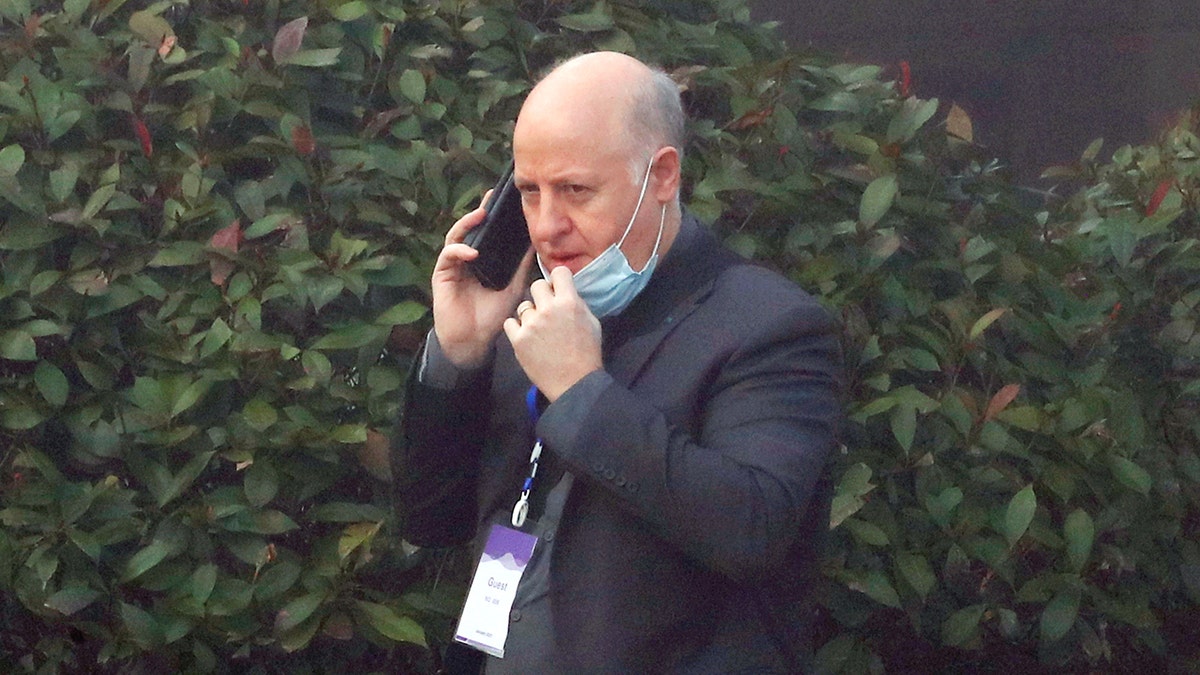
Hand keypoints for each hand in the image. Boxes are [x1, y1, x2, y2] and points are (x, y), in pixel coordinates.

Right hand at [432, 197, 533, 367]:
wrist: (474, 339)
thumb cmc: (492, 315)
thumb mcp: (514, 287)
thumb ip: (522, 266)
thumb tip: (537, 244)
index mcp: (484, 259)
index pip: (488, 232)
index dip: (495, 216)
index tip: (505, 200)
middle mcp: (467, 258)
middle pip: (471, 229)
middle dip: (479, 211)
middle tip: (490, 197)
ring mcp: (453, 265)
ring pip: (456, 236)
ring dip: (467, 224)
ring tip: (480, 216)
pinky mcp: (442, 274)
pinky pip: (448, 255)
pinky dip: (460, 250)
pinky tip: (472, 252)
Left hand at [503, 267, 602, 400]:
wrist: (575, 383)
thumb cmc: (587, 354)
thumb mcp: (592, 322)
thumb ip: (577, 303)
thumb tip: (565, 292)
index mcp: (569, 302)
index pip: (559, 272)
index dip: (558, 279)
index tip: (558, 287)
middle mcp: (548, 309)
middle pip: (536, 285)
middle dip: (542, 295)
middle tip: (547, 308)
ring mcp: (531, 324)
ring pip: (523, 306)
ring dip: (530, 314)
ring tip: (538, 329)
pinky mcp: (518, 339)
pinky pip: (510, 322)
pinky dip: (517, 328)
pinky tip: (527, 336)